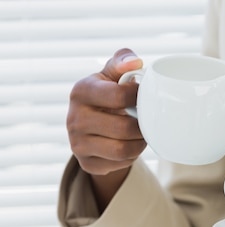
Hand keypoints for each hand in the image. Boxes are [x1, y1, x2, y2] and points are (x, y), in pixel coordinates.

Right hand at [66, 48, 146, 209]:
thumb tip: (136, 63)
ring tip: (141, 133)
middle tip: (146, 121)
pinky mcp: (86, 163)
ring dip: (139, 143)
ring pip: (123, 149)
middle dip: (141, 126)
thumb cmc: (108, 94)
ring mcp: (77, 143)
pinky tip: (130, 145)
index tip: (142, 97)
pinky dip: (131, 156)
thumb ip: (123, 61)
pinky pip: (120, 163)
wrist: (93, 126)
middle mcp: (74, 118)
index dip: (139, 97)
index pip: (119, 95)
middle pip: (123, 127)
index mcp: (81, 91)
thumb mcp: (112, 75)